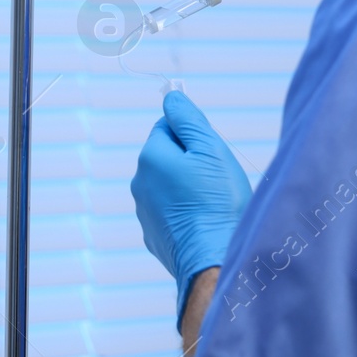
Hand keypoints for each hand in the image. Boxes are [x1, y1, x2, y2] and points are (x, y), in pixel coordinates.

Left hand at [132, 91, 252, 315]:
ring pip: (168, 185)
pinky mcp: (153, 236)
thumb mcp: (209, 148)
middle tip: (214, 177)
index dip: (192, 135)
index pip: (168, 126)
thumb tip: (171, 97)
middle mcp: (140, 183)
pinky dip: (185, 211)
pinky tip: (203, 221)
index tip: (210, 152)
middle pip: (167, 156)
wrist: (213, 260)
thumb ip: (188, 119)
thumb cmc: (217, 201)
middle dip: (190, 160)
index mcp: (150, 157)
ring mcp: (144, 212)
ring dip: (187, 186)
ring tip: (211, 202)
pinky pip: (170, 211)